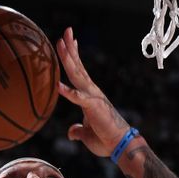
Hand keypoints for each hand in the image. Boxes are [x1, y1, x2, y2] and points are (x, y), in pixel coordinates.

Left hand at [56, 27, 129, 156]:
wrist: (120, 146)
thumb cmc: (105, 140)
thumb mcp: (86, 134)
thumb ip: (78, 131)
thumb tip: (71, 133)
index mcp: (89, 95)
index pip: (79, 71)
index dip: (73, 55)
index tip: (68, 40)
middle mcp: (91, 91)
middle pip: (77, 66)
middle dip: (70, 48)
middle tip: (66, 30)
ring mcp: (93, 97)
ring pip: (77, 74)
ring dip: (68, 58)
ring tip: (62, 42)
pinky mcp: (93, 108)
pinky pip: (78, 98)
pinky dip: (68, 92)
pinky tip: (57, 85)